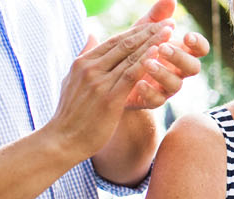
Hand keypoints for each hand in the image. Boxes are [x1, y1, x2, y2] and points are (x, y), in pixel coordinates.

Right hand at [46, 21, 171, 158]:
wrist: (63, 140)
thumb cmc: (71, 114)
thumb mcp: (71, 80)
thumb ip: (84, 57)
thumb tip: (91, 35)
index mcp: (83, 62)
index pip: (114, 41)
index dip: (137, 31)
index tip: (155, 24)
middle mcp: (90, 68)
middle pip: (125, 44)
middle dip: (149, 31)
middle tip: (169, 23)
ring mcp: (99, 82)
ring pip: (130, 56)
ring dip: (152, 42)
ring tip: (170, 32)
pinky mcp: (109, 98)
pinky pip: (131, 75)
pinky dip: (145, 62)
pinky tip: (158, 53)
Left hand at [122, 0, 210, 109]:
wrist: (111, 77)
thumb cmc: (133, 51)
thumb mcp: (142, 31)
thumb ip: (156, 17)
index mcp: (180, 52)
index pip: (200, 49)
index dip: (197, 43)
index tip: (186, 36)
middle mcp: (178, 71)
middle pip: (193, 67)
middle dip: (179, 57)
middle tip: (163, 47)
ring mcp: (166, 87)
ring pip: (175, 85)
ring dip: (163, 73)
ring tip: (147, 63)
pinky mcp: (151, 100)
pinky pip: (157, 101)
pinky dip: (149, 91)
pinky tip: (138, 83)